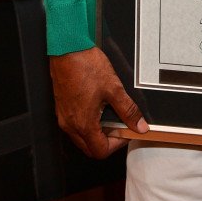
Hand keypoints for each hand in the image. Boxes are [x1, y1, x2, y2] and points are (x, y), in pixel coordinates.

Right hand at [49, 45, 148, 159]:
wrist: (67, 49)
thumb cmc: (86, 66)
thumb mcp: (114, 88)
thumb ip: (128, 110)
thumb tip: (139, 125)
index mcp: (83, 123)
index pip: (100, 151)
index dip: (117, 144)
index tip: (126, 131)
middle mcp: (70, 124)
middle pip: (90, 148)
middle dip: (107, 140)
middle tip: (120, 124)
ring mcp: (64, 117)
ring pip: (81, 137)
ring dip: (97, 132)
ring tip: (110, 112)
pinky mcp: (61, 107)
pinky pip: (75, 124)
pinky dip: (87, 122)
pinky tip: (98, 105)